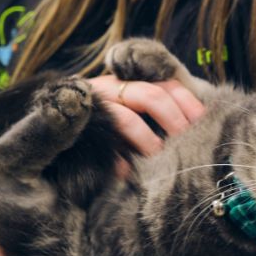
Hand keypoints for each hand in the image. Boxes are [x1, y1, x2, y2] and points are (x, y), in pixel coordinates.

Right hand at [87, 74, 204, 170]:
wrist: (51, 133)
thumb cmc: (103, 129)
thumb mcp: (131, 114)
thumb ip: (155, 113)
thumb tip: (196, 124)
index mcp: (131, 82)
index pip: (166, 83)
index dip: (188, 101)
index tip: (203, 122)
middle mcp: (113, 88)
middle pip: (152, 95)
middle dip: (174, 121)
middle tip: (187, 145)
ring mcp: (94, 105)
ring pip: (128, 118)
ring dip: (148, 142)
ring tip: (159, 161)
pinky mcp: (77, 126)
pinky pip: (102, 142)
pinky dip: (118, 160)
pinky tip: (127, 174)